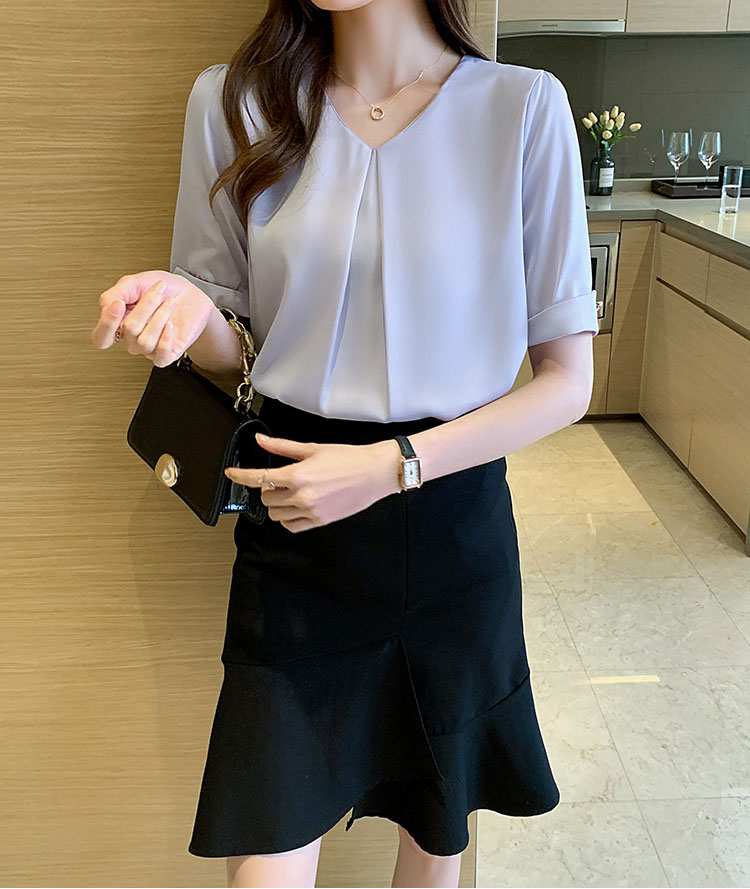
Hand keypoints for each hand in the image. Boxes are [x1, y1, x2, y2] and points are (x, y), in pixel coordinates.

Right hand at [90, 271, 213, 366]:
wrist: (191, 293)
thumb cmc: (164, 289)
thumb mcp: (136, 282)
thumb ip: (116, 293)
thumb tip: (105, 306)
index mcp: (120, 322)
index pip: (101, 338)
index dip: (106, 324)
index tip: (119, 303)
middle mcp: (133, 338)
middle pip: (128, 331)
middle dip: (145, 306)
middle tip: (157, 291)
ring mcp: (150, 347)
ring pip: (145, 342)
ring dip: (160, 317)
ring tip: (169, 303)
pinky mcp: (169, 352)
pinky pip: (161, 358)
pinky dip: (165, 341)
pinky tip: (170, 326)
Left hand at [226, 433, 402, 532]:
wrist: (374, 473)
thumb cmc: (349, 459)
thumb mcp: (312, 448)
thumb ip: (282, 447)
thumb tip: (261, 441)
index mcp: (297, 475)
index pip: (258, 478)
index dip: (240, 476)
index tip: (231, 474)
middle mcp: (301, 496)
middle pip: (266, 498)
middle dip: (269, 488)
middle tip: (282, 479)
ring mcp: (310, 511)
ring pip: (276, 515)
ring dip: (278, 504)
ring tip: (292, 492)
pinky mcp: (319, 521)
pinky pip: (291, 526)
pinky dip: (288, 518)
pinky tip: (297, 506)